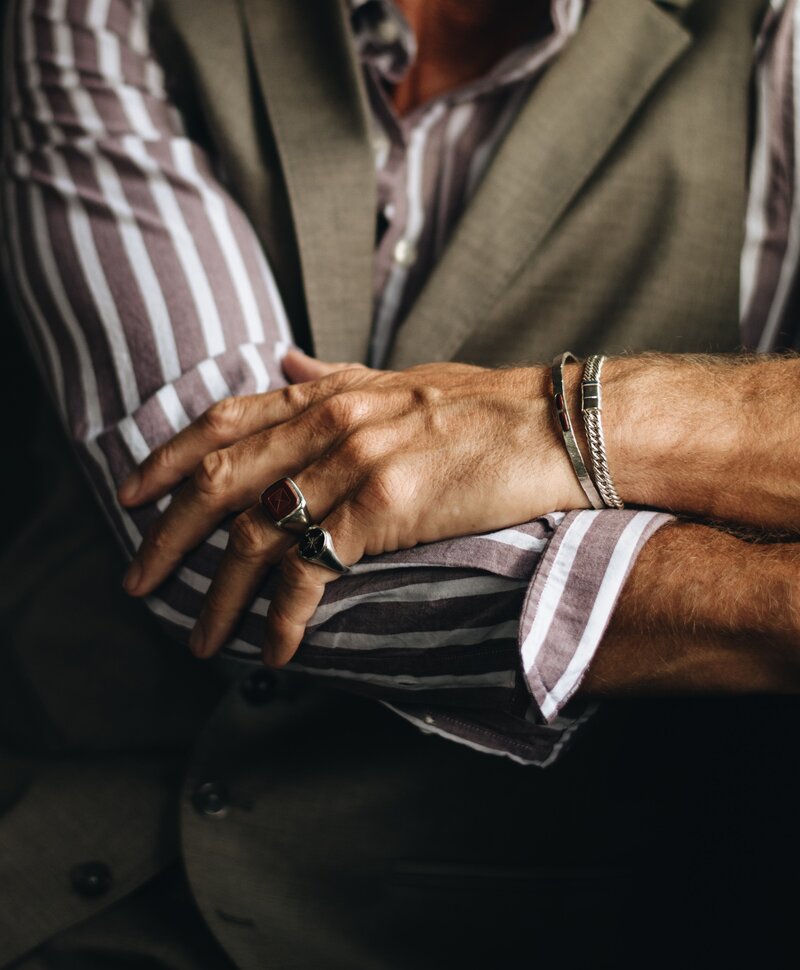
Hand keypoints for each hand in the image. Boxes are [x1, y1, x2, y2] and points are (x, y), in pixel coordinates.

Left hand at [119, 350, 587, 665]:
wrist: (551, 427)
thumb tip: (283, 362)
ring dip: (218, 595)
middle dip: (168, 538)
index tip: (129, 495)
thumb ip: (333, 374)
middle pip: (219, 483)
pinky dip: (282, 616)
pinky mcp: (383, 509)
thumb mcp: (397, 378)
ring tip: (198, 639)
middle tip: (136, 582)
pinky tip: (273, 650)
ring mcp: (353, 464)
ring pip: (257, 535)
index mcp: (327, 392)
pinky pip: (312, 571)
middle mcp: (329, 422)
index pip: (222, 421)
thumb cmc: (480, 407)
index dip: (166, 458)